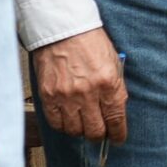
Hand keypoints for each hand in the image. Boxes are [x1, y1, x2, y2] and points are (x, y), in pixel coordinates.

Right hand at [32, 27, 125, 144]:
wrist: (62, 28)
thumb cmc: (89, 41)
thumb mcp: (113, 62)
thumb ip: (115, 88)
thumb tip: (115, 113)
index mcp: (108, 83)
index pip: (116, 120)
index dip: (118, 134)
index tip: (118, 138)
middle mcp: (88, 93)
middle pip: (95, 131)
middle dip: (100, 135)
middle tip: (99, 132)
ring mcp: (66, 96)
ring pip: (75, 130)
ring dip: (80, 130)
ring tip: (82, 123)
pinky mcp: (48, 95)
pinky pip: (56, 123)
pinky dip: (63, 124)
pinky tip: (67, 118)